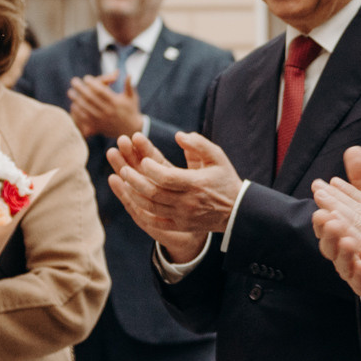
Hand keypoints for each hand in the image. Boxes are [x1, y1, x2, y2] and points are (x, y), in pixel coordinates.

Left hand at [67, 73, 145, 139]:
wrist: (131, 130)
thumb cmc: (131, 110)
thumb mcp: (132, 97)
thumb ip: (128, 85)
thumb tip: (128, 73)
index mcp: (116, 102)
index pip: (101, 91)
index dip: (92, 83)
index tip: (86, 77)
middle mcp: (108, 111)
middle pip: (91, 98)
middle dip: (81, 88)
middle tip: (74, 81)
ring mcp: (102, 120)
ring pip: (86, 108)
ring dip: (76, 99)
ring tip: (70, 92)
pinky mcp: (98, 127)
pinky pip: (85, 119)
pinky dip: (78, 112)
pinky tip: (73, 105)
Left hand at [107, 131, 242, 261]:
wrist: (236, 211)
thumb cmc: (225, 180)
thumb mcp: (218, 157)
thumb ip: (199, 144)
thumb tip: (178, 135)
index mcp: (196, 184)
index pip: (166, 177)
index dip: (150, 168)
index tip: (143, 159)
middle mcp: (187, 202)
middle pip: (153, 192)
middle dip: (135, 179)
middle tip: (124, 169)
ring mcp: (183, 216)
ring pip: (151, 207)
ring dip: (134, 194)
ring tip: (124, 182)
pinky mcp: (180, 225)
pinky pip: (156, 222)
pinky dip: (142, 212)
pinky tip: (133, 200)